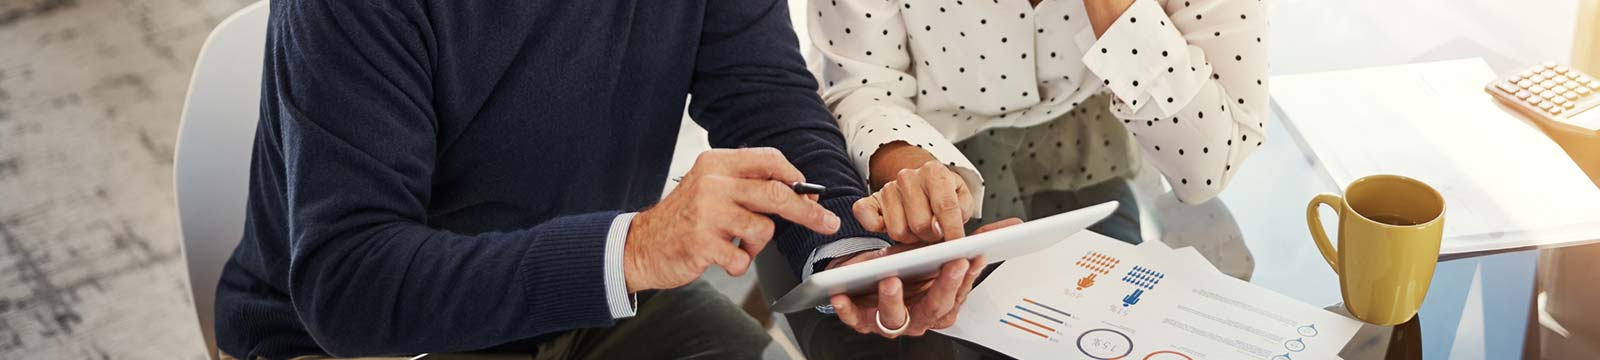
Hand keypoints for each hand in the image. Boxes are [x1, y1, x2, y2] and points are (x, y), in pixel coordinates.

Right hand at [625, 148, 840, 292]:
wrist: (641, 245)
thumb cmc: (683, 219)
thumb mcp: (711, 187)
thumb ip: (747, 184)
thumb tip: (798, 190)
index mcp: (717, 164)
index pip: (769, 160)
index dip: (795, 177)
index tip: (810, 193)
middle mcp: (713, 183)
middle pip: (777, 194)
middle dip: (808, 211)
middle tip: (827, 223)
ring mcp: (707, 213)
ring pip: (763, 229)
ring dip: (756, 244)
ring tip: (736, 244)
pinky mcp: (703, 243)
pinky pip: (742, 257)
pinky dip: (739, 263)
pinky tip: (723, 258)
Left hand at [825, 218, 1021, 337]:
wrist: (869, 273)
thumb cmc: (906, 266)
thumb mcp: (938, 250)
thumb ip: (973, 242)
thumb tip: (1013, 226)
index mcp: (940, 304)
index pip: (958, 294)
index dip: (966, 277)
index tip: (971, 257)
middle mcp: (918, 318)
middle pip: (935, 308)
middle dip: (943, 286)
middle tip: (949, 264)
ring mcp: (891, 322)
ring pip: (896, 318)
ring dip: (893, 300)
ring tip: (891, 279)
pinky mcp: (862, 320)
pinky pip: (855, 319)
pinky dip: (848, 309)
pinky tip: (842, 294)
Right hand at [854, 160, 973, 242]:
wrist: (920, 182)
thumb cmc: (942, 193)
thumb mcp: (962, 198)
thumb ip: (961, 211)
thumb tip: (947, 228)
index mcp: (934, 172)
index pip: (945, 206)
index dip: (952, 230)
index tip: (955, 245)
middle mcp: (908, 177)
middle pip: (920, 223)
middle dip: (930, 235)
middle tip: (934, 231)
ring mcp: (887, 188)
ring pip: (898, 231)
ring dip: (910, 237)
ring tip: (917, 228)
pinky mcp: (869, 201)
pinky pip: (868, 221)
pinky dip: (878, 228)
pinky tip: (893, 225)